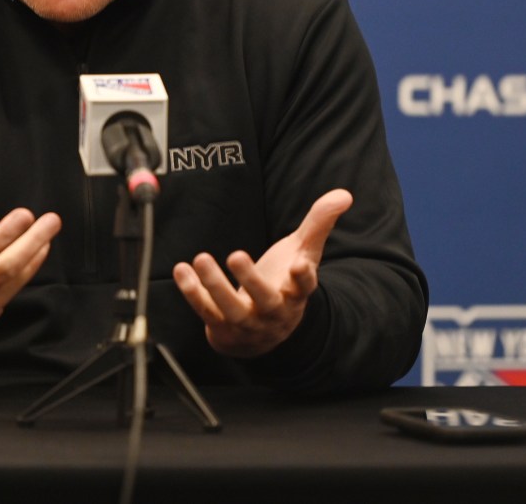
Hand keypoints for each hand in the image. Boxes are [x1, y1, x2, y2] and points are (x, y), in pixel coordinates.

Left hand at [172, 189, 352, 357]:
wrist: (264, 331)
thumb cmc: (284, 283)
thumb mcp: (303, 254)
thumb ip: (319, 224)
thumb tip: (344, 194)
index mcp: (296, 294)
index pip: (305, 288)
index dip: (303, 278)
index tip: (300, 265)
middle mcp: (273, 312)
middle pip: (265, 300)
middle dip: (251, 280)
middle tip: (236, 255)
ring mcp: (246, 323)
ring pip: (231, 310)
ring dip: (215, 286)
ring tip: (201, 258)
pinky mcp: (222, 328)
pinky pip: (205, 312)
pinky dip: (192, 292)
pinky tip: (182, 270)